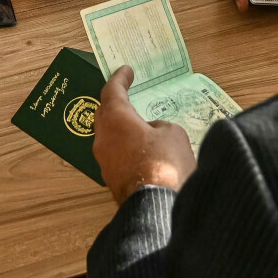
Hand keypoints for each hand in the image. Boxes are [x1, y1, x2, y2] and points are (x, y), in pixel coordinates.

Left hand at [93, 66, 196, 204]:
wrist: (156, 207)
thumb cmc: (165, 163)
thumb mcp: (173, 134)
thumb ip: (160, 126)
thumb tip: (151, 133)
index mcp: (116, 118)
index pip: (112, 91)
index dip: (120, 78)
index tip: (125, 70)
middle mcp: (103, 138)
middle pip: (104, 114)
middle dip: (115, 103)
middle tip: (126, 95)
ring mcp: (104, 161)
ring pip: (109, 137)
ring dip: (121, 129)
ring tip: (137, 125)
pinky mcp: (111, 180)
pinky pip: (115, 155)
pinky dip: (125, 148)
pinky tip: (140, 151)